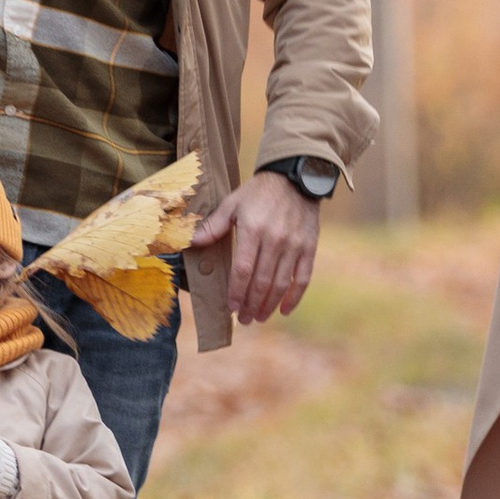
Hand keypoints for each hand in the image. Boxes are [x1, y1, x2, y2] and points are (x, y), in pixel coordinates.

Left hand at [188, 171, 320, 325]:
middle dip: (251, 305)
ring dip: (269, 305)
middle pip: (262, 282)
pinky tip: (284, 310)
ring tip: (259, 318)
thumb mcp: (233, 203)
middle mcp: (275, 240)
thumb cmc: (259, 193)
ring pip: (281, 284)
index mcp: (253, 230)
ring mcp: (294, 246)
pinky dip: (294, 297)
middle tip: (244, 319)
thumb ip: (213, 225)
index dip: (237, 292)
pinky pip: (303, 278)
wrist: (295, 179)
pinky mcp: (309, 248)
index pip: (243, 270)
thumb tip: (190, 242)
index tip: (231, 307)